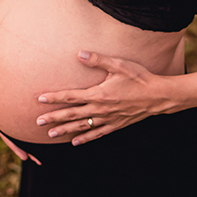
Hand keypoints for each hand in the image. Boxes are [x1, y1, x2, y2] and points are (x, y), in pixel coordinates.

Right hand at [0, 97, 41, 164]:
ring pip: (28, 131)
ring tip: (47, 152)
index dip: (17, 148)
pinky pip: (33, 119)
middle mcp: (11, 123)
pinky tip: (50, 131)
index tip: (25, 157)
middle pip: (21, 138)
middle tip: (39, 161)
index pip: (10, 138)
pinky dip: (40, 128)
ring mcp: (19, 116)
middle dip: (29, 150)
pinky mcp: (26, 108)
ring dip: (36, 142)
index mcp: (1, 123)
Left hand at [35, 51, 176, 144]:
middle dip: (53, 117)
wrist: (158, 96)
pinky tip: (76, 142)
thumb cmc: (139, 78)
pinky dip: (85, 138)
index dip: (54, 98)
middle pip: (71, 115)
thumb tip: (79, 54)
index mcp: (98, 94)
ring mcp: (108, 119)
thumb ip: (98, 60)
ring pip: (82, 126)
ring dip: (65, 130)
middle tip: (37, 122)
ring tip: (50, 134)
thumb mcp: (118, 65)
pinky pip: (97, 133)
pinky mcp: (116, 124)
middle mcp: (100, 109)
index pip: (70, 97)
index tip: (40, 99)